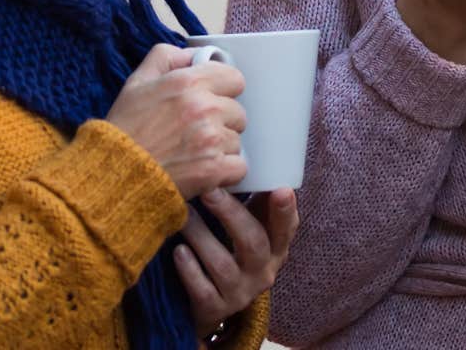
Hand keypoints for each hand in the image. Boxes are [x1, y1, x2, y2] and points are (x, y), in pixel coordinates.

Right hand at [105, 44, 248, 198]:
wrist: (113, 177)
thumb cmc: (124, 131)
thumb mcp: (137, 83)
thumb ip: (166, 57)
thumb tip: (195, 54)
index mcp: (188, 82)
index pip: (235, 79)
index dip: (222, 91)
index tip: (210, 101)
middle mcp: (204, 107)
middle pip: (238, 112)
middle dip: (221, 122)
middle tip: (194, 132)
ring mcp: (211, 139)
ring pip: (236, 140)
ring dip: (219, 149)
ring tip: (191, 153)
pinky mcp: (213, 169)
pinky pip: (238, 167)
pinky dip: (223, 173)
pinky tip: (201, 170)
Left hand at [174, 187, 299, 335]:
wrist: (212, 303)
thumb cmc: (231, 251)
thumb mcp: (249, 228)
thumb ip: (253, 201)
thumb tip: (241, 157)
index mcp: (276, 248)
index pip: (287, 228)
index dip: (285, 211)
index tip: (281, 190)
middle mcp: (263, 272)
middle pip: (254, 242)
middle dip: (231, 214)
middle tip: (209, 190)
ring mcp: (240, 293)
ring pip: (223, 265)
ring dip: (202, 236)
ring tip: (183, 216)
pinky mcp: (215, 309)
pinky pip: (203, 290)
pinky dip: (189, 270)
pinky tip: (178, 251)